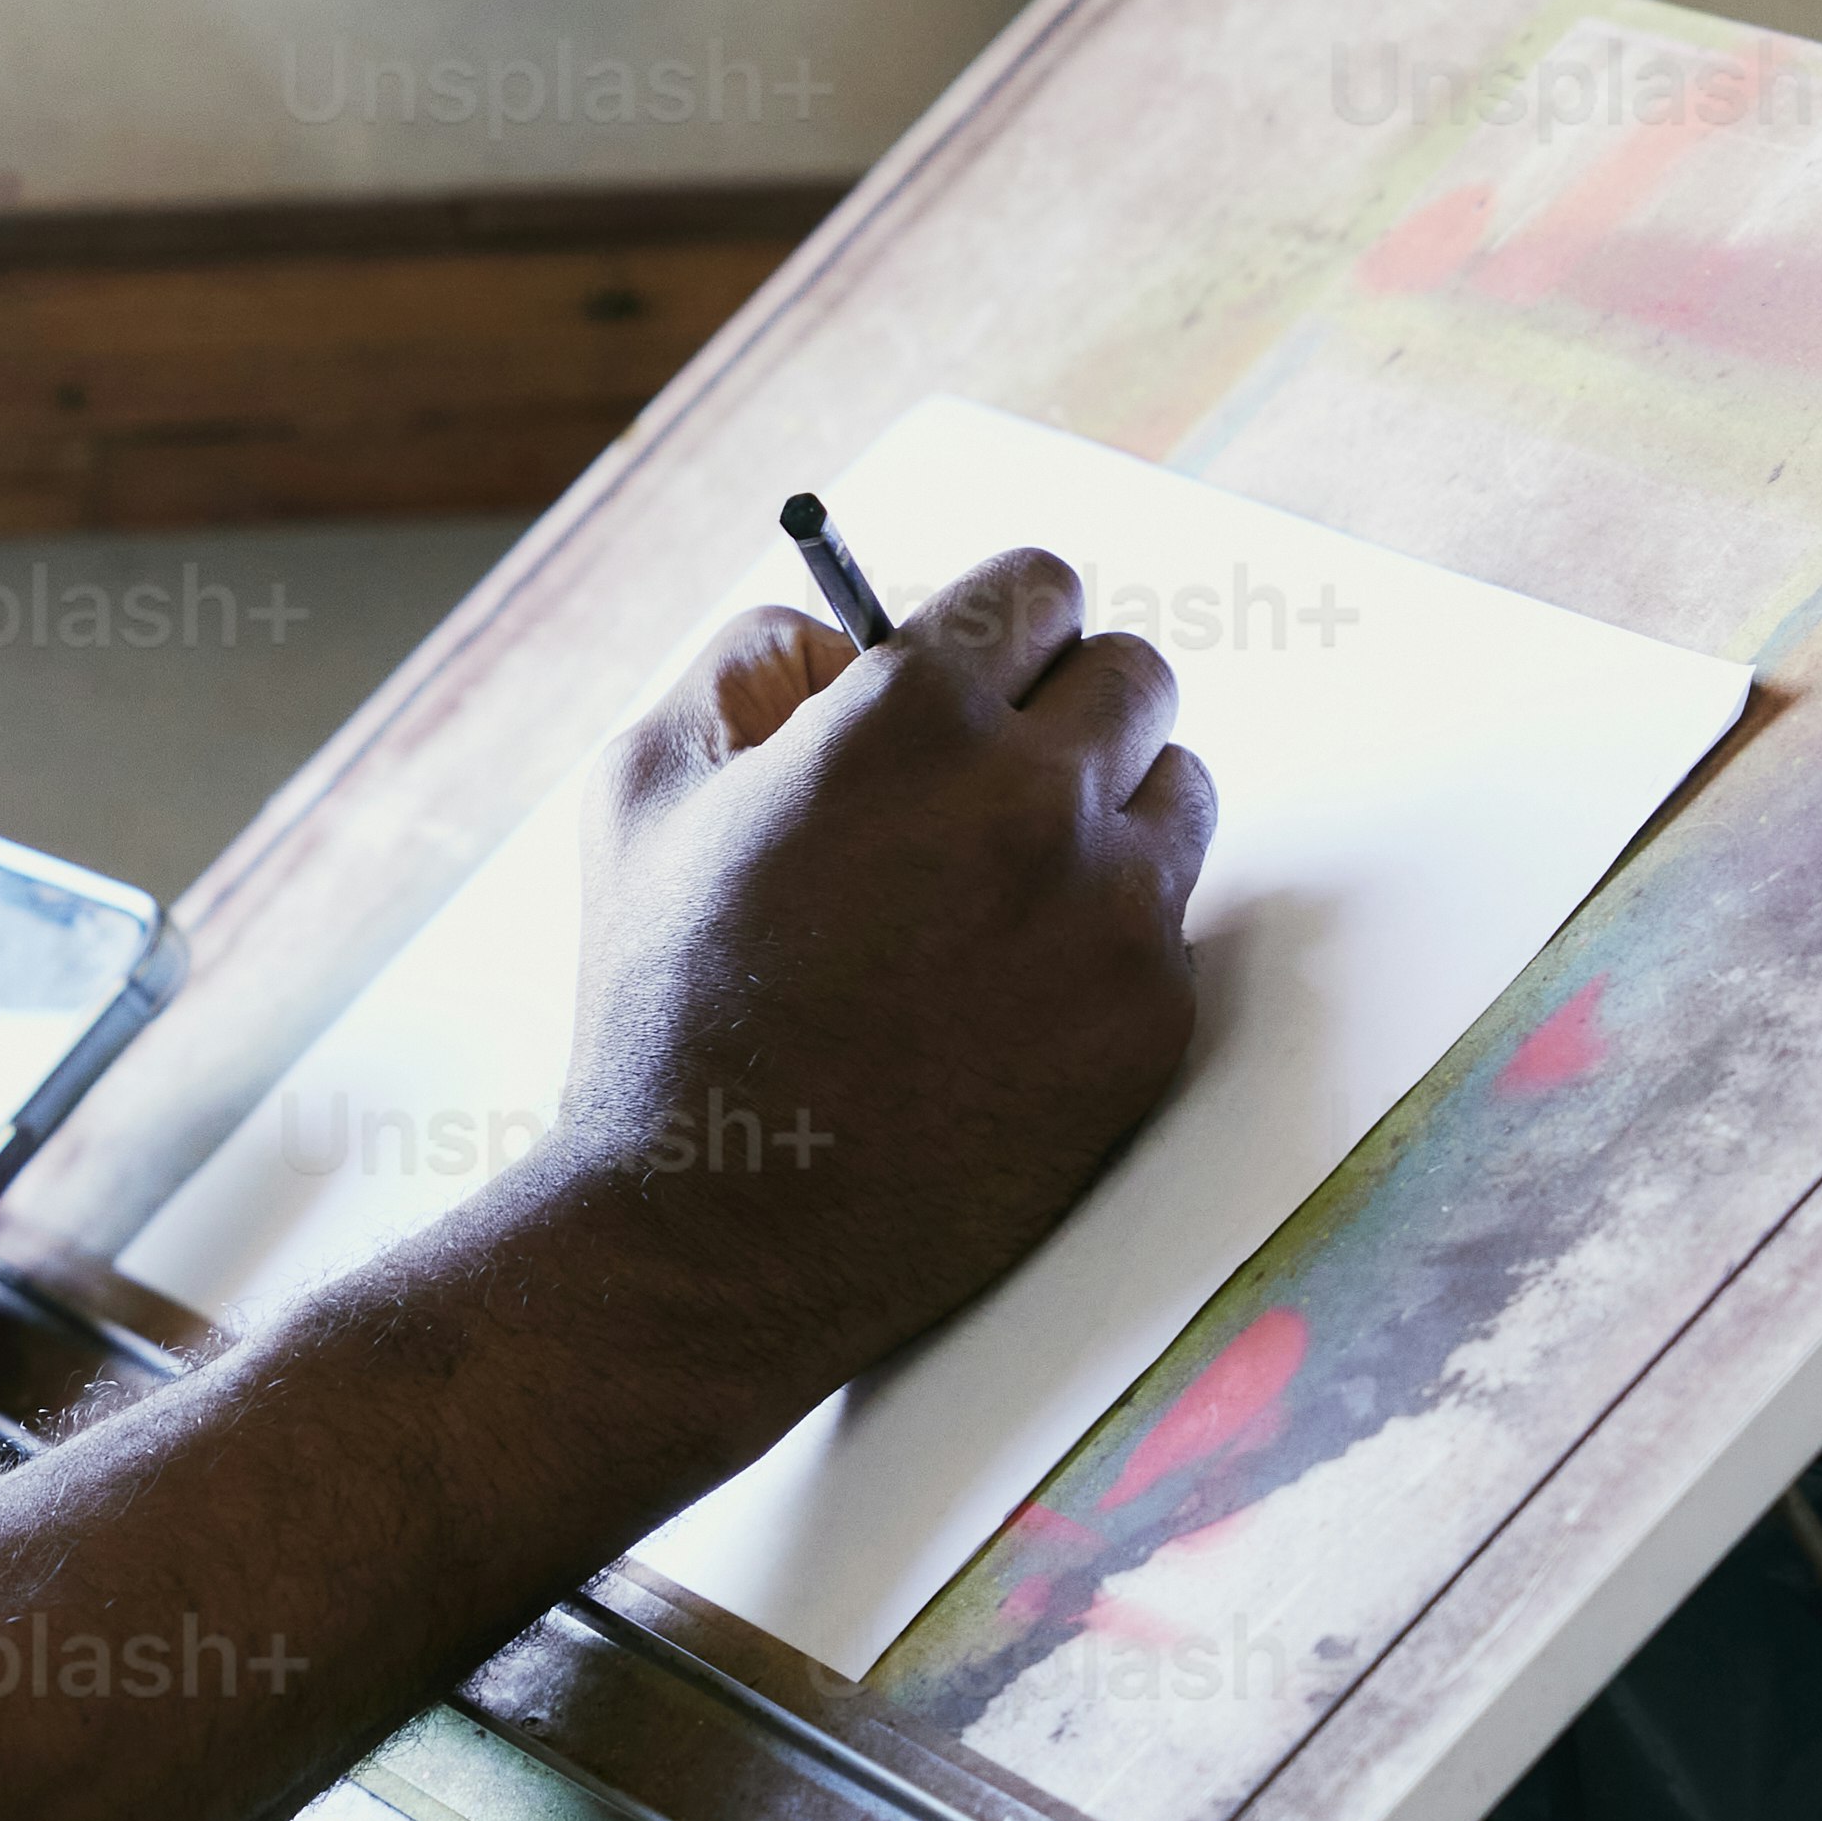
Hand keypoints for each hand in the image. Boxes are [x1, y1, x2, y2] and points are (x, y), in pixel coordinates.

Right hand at [552, 540, 1211, 1417]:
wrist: (712, 1233)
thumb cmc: (661, 1004)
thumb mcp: (643, 789)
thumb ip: (746, 663)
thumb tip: (839, 627)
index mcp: (911, 714)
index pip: (1043, 587)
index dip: (1003, 629)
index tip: (985, 672)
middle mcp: (1034, 797)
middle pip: (1138, 675)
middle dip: (1068, 711)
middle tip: (999, 779)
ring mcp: (1112, 916)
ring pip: (1179, 795)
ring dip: (1108, 820)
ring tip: (1001, 899)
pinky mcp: (1153, 1023)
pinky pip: (1174, 928)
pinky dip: (1107, 945)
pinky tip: (1007, 1002)